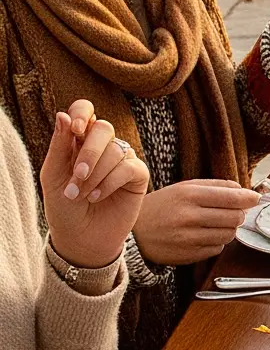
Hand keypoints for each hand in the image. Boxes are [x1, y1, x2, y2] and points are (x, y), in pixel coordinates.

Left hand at [42, 104, 149, 270]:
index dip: (83, 112)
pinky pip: (129, 167)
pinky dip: (110, 182)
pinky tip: (97, 196)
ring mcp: (122, 160)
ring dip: (96, 174)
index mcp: (78, 139)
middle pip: (104, 128)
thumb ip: (59, 145)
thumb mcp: (52, 176)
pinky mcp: (137, 176)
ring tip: (83, 195)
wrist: (81, 239)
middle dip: (89, 152)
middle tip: (78, 176)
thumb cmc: (63, 207)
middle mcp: (102, 146)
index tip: (75, 129)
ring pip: (116, 150)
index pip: (85, 110)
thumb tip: (63, 114)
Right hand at [134, 179, 264, 265]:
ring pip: (229, 234)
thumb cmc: (161, 207)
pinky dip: (217, 242)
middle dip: (239, 214)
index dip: (248, 198)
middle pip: (234, 217)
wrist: (134, 233)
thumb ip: (214, 186)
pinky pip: (217, 249)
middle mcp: (189, 216)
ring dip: (229, 229)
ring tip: (216, 223)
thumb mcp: (183, 188)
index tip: (255, 197)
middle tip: (233, 211)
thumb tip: (244, 190)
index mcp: (188, 194)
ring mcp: (189, 238)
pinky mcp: (189, 255)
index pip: (231, 197)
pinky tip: (205, 236)